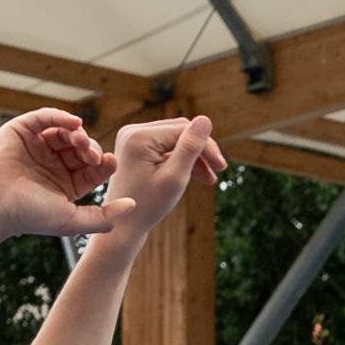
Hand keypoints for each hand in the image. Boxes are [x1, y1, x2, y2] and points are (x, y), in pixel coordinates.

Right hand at [0, 105, 118, 244]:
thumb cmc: (29, 215)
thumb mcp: (73, 220)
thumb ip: (105, 217)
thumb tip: (133, 205)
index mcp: (65, 185)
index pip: (93, 169)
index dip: (103, 164)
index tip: (110, 163)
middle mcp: (52, 164)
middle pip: (81, 148)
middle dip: (91, 148)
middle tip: (94, 154)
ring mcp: (37, 146)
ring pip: (65, 132)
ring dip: (78, 134)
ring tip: (81, 142)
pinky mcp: (21, 130)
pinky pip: (45, 117)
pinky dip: (60, 116)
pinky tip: (74, 123)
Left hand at [68, 116, 221, 259]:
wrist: (123, 226)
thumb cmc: (148, 205)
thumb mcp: (175, 177)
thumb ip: (190, 148)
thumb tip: (206, 119)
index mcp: (139, 136)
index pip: (184, 130)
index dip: (206, 146)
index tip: (221, 167)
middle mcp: (132, 131)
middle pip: (180, 131)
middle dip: (200, 151)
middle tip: (218, 170)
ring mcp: (132, 138)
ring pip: (175, 139)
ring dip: (193, 157)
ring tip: (209, 178)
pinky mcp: (135, 147)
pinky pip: (165, 147)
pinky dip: (180, 160)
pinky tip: (197, 175)